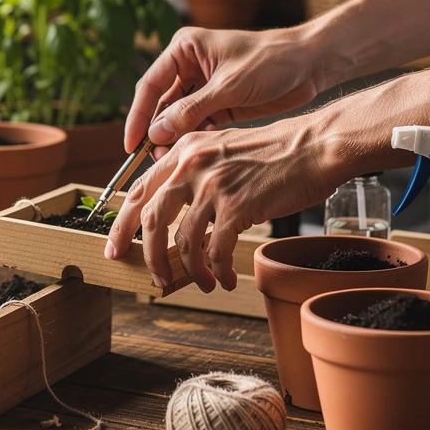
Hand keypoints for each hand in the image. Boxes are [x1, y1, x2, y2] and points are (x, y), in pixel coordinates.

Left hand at [105, 115, 335, 291]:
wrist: (314, 146)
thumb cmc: (273, 153)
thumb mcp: (220, 149)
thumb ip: (193, 172)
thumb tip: (172, 211)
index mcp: (183, 151)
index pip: (138, 190)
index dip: (121, 224)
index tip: (114, 246)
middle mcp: (191, 165)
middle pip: (149, 218)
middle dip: (143, 253)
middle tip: (149, 277)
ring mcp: (212, 185)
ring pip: (182, 241)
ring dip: (187, 271)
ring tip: (200, 283)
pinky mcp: (237, 206)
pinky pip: (215, 250)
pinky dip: (216, 271)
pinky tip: (223, 278)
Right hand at [125, 25, 328, 152]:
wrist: (311, 64)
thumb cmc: (272, 61)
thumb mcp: (229, 87)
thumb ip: (191, 110)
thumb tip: (156, 133)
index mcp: (184, 49)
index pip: (150, 86)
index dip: (138, 116)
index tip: (131, 143)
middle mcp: (188, 66)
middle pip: (161, 104)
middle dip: (157, 131)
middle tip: (156, 158)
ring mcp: (203, 86)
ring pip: (178, 117)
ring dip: (175, 137)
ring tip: (174, 158)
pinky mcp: (219, 103)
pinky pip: (197, 123)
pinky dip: (195, 136)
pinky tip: (197, 148)